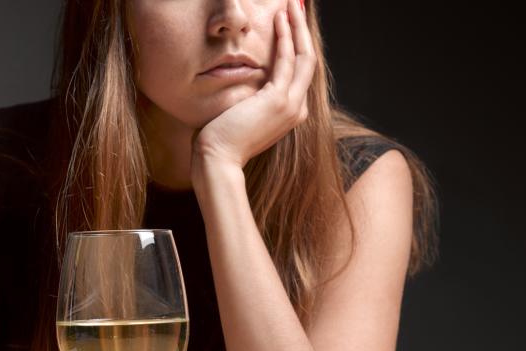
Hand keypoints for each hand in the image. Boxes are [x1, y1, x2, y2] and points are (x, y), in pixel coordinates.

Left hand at [192, 0, 316, 173]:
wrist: (217, 160)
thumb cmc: (220, 141)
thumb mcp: (241, 115)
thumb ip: (249, 99)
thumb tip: (242, 85)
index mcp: (289, 114)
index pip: (299, 73)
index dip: (297, 45)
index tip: (291, 24)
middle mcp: (297, 110)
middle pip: (308, 61)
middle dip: (303, 30)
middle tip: (297, 5)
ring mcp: (291, 106)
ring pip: (303, 56)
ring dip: (297, 27)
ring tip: (291, 4)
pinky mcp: (279, 101)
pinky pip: (286, 60)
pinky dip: (285, 37)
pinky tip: (280, 19)